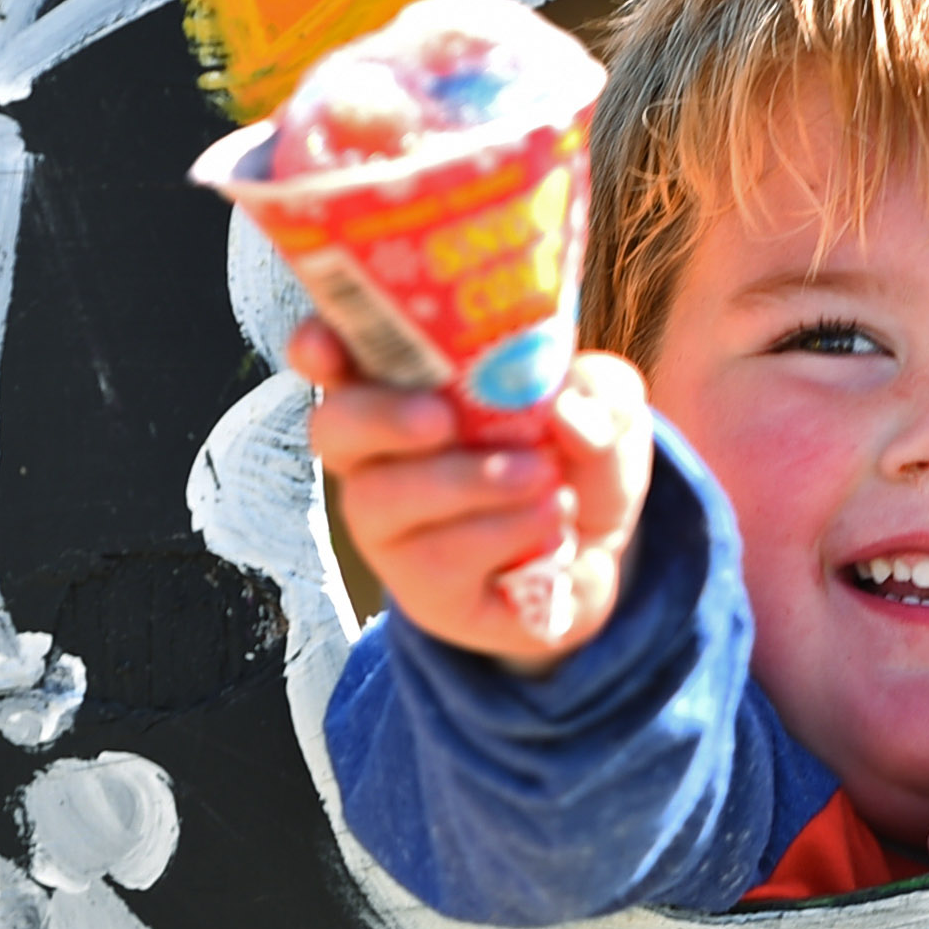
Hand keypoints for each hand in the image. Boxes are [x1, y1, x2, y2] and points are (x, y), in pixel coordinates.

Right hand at [294, 318, 650, 668]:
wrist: (598, 557)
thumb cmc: (577, 460)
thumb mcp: (609, 411)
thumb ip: (603, 395)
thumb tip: (568, 412)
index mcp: (410, 386)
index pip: (335, 355)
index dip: (318, 344)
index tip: (328, 344)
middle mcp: (381, 452)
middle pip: (334, 428)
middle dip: (380, 418)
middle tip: (442, 420)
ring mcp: (391, 524)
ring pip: (382, 498)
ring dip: (468, 482)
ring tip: (544, 476)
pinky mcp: (420, 584)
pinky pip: (438, 557)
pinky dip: (503, 532)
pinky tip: (550, 521)